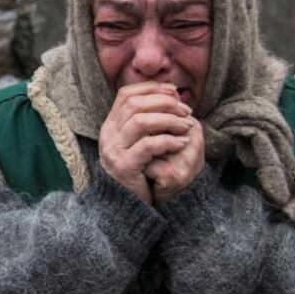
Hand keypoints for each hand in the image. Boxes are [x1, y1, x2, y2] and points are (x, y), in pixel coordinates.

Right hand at [99, 81, 195, 204]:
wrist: (126, 205)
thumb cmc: (140, 170)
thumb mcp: (141, 141)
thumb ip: (150, 119)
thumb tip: (173, 92)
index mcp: (111, 125)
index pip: (126, 94)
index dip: (151, 88)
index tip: (175, 92)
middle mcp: (108, 135)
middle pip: (134, 104)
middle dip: (164, 103)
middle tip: (186, 111)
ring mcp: (113, 151)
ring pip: (141, 122)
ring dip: (169, 120)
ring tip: (186, 126)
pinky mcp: (123, 166)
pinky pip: (148, 146)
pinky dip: (168, 141)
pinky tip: (182, 143)